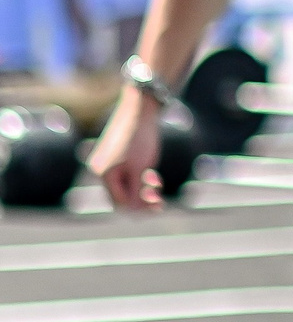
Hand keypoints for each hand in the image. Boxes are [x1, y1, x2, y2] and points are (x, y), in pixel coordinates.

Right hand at [88, 87, 166, 212]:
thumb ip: (136, 191)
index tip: (158, 206)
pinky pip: (127, 175)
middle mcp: (101, 170)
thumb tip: (133, 211)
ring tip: (157, 181)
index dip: (140, 208)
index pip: (120, 203)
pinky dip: (140, 177)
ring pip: (126, 185)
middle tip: (160, 199)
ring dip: (143, 188)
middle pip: (122, 195)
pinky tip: (152, 174)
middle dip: (142, 198)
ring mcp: (108, 162)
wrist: (141, 110)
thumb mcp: (141, 168)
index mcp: (103, 174)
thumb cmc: (140, 139)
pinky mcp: (116, 156)